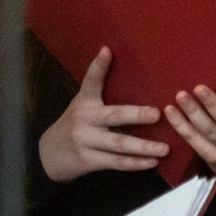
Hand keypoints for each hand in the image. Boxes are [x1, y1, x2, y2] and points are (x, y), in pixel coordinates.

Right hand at [37, 48, 166, 180]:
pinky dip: (135, 164)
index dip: (99, 66)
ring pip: (118, 143)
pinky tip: (152, 163)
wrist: (50, 153)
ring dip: (143, 146)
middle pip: (113, 116)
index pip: (91, 81)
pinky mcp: (87, 159)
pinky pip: (115, 162)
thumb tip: (137, 82)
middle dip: (136, 115)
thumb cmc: (78, 126)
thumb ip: (103, 97)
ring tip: (165, 148)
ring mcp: (85, 139)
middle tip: (157, 114)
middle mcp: (84, 118)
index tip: (107, 51)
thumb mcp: (84, 107)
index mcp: (85, 102)